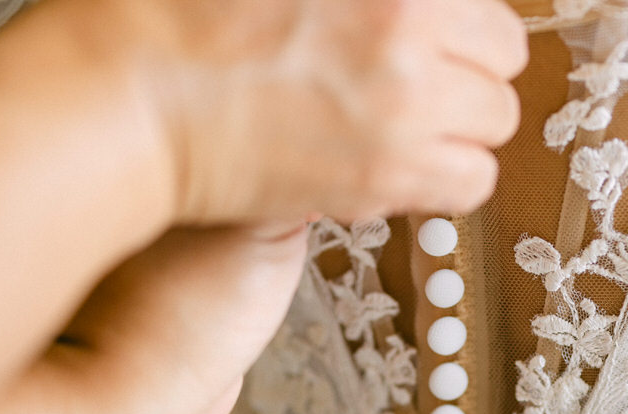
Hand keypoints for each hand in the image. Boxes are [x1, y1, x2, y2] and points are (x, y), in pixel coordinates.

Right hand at [36, 0, 527, 224]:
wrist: (122, 99)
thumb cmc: (168, 17)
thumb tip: (388, 10)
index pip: (482, 0)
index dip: (454, 15)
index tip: (425, 33)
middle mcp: (407, 24)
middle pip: (504, 51)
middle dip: (469, 63)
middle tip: (418, 76)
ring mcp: (403, 104)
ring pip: (497, 121)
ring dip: (461, 124)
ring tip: (405, 123)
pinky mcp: (385, 176)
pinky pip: (472, 181)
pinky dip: (446, 176)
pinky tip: (398, 163)